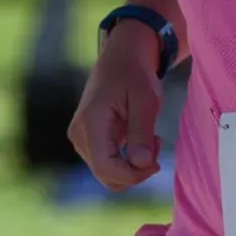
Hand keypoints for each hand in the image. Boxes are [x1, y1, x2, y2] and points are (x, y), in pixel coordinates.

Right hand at [67, 21, 162, 190]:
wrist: (121, 59)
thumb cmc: (136, 75)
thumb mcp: (146, 100)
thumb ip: (142, 132)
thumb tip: (141, 164)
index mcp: (91, 122)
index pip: (106, 168)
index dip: (133, 175)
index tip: (156, 162)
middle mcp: (79, 135)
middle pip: (107, 176)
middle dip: (136, 171)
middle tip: (156, 144)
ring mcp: (80, 139)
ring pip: (108, 173)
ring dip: (133, 165)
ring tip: (151, 138)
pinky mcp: (87, 141)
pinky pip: (108, 164)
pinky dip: (127, 160)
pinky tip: (141, 139)